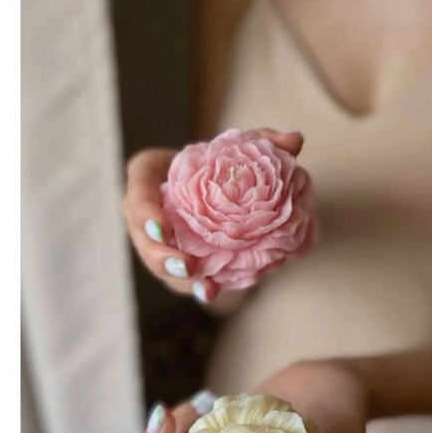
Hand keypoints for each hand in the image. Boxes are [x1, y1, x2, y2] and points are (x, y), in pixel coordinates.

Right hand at [122, 129, 304, 303]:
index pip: (137, 194)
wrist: (212, 184)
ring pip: (160, 265)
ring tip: (206, 289)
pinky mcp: (173, 261)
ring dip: (181, 279)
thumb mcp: (234, 146)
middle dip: (161, 256)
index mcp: (146, 177)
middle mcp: (144, 213)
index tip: (162, 228)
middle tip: (186, 265)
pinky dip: (197, 286)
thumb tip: (294, 140)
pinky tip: (213, 292)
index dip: (146, 213)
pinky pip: (180, 277)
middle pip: (144, 239)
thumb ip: (260, 140)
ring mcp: (157, 242)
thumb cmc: (215, 159)